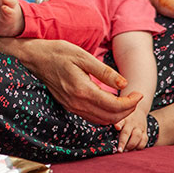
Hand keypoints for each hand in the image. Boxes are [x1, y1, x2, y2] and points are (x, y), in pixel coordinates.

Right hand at [0, 37, 139, 125]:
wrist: (35, 56)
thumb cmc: (58, 52)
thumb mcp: (83, 56)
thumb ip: (105, 72)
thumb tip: (124, 83)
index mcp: (82, 90)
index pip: (114, 106)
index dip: (130, 102)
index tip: (138, 93)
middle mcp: (76, 103)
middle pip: (110, 117)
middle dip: (127, 110)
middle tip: (134, 97)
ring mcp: (71, 106)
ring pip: (100, 120)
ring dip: (117, 115)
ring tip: (125, 101)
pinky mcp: (68, 105)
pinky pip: (91, 117)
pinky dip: (104, 115)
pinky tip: (109, 104)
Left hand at [115, 106, 149, 151]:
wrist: (140, 110)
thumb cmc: (125, 116)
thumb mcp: (120, 116)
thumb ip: (115, 122)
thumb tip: (107, 125)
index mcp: (124, 118)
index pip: (121, 121)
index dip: (118, 124)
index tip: (117, 128)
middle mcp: (132, 123)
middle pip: (128, 132)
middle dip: (123, 142)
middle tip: (119, 150)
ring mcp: (140, 127)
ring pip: (137, 137)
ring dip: (131, 146)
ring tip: (126, 151)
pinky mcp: (145, 132)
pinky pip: (144, 141)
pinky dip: (139, 147)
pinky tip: (134, 150)